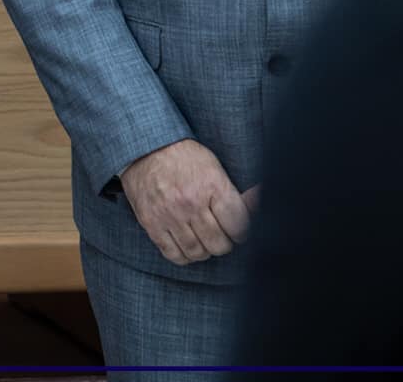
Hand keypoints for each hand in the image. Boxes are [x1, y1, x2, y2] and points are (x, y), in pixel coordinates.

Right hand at [119, 138, 256, 264]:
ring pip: (198, 252)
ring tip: (201, 238)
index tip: (237, 230)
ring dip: (204, 249)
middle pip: (220, 244)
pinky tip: (185, 244)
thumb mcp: (215, 167)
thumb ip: (234, 193)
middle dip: (223, 242)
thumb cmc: (185, 157)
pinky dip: (183, 255)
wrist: (144, 147)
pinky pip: (173, 254)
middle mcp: (191, 202)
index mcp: (212, 185)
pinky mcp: (150, 222)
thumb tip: (259, 206)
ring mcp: (169, 214)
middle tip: (219, 234)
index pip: (240, 227)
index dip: (242, 233)